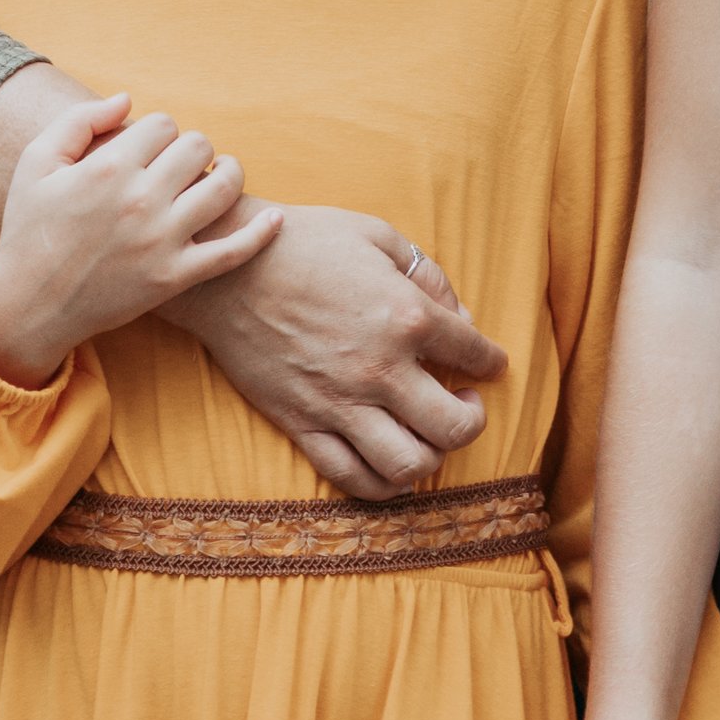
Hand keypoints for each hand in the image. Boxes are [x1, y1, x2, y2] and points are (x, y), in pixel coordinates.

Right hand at [0, 95, 279, 386]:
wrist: (29, 305)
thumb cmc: (29, 228)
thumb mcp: (37, 162)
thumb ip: (80, 121)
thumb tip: (128, 99)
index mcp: (109, 166)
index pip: (164, 125)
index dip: (159, 132)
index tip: (148, 148)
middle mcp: (141, 200)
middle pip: (198, 147)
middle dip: (192, 148)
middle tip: (179, 164)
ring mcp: (162, 240)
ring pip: (224, 186)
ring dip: (229, 173)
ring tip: (220, 173)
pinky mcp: (175, 277)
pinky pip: (232, 252)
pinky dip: (260, 233)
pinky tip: (275, 219)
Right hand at [168, 204, 507, 500]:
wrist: (228, 269)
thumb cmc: (304, 241)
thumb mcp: (377, 236)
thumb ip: (427, 276)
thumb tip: (460, 317)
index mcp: (406, 315)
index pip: (475, 353)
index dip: (491, 360)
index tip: (489, 363)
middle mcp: (380, 368)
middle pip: (455, 426)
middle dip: (473, 420)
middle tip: (465, 403)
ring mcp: (340, 403)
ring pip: (409, 465)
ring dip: (432, 456)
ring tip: (427, 433)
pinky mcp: (302, 424)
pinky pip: (352, 477)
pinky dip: (382, 484)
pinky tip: (392, 465)